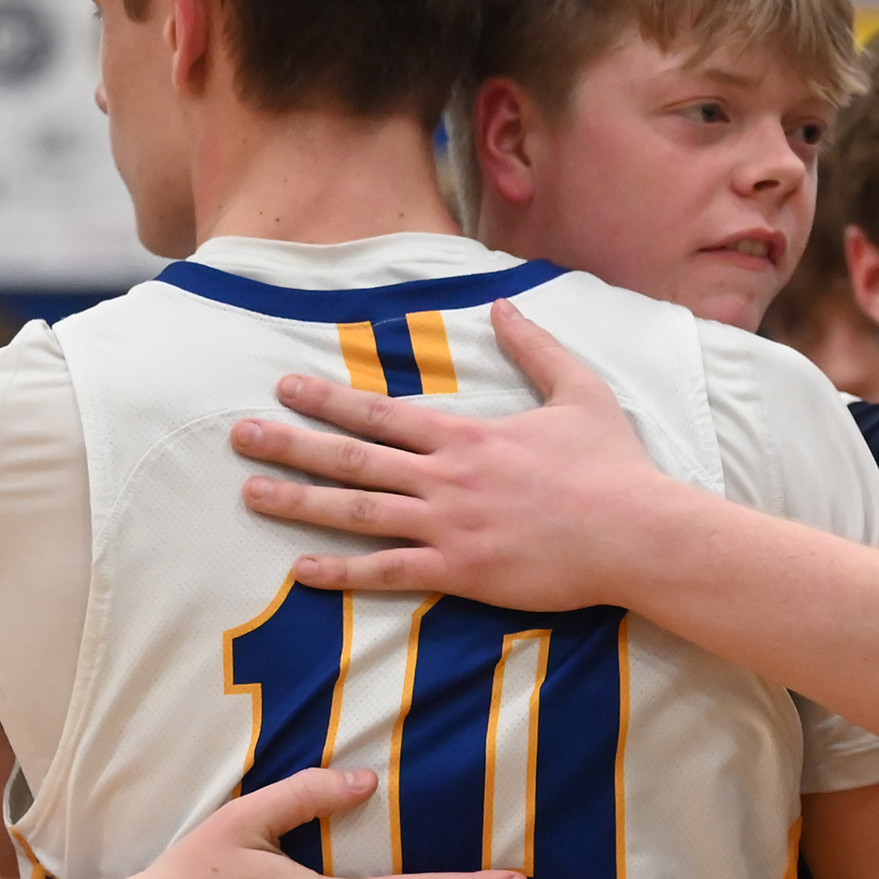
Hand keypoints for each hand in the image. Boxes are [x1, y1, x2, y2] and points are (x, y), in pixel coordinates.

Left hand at [231, 299, 677, 612]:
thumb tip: (505, 306)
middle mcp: (446, 477)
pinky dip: (340, 572)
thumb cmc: (613, 466)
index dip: (328, 399)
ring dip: (299, 502)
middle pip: (352, 458)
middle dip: (291, 444)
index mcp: (467, 435)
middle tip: (242, 436)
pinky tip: (300, 570)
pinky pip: (388, 572)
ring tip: (251, 494)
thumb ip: (536, 348)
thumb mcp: (579, 391)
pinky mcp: (461, 572)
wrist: (637, 532)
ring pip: (357, 512)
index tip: (286, 386)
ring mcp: (448, 527)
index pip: (382, 413)